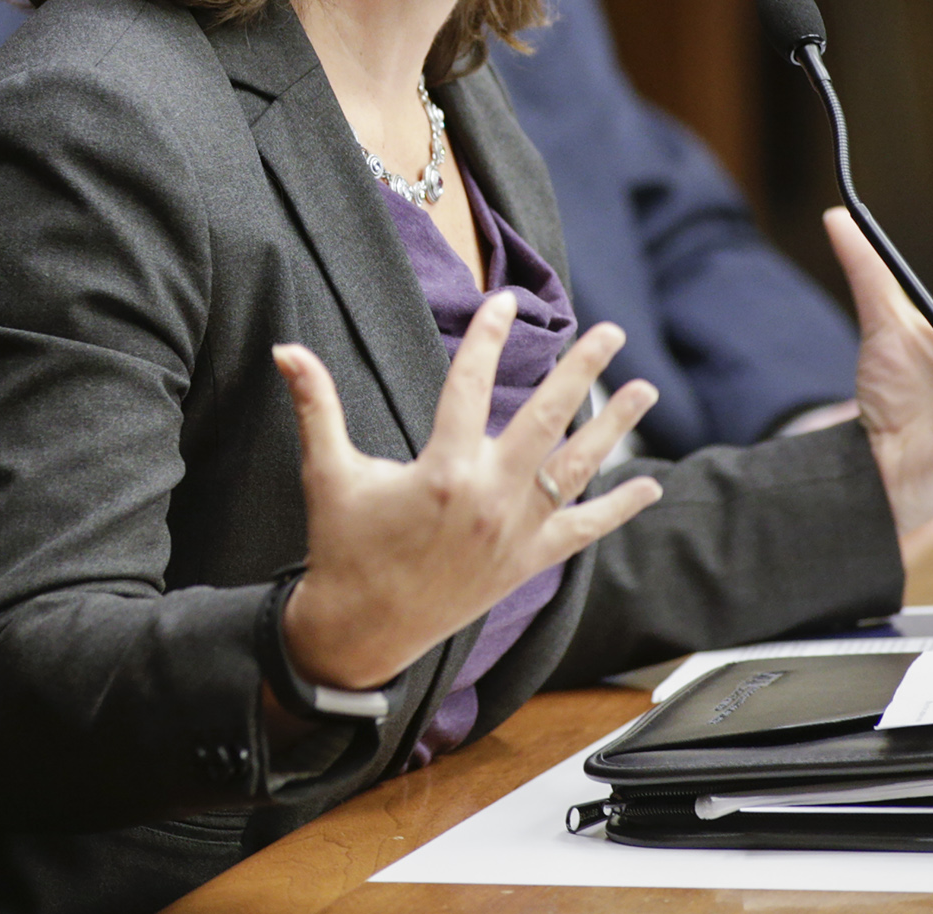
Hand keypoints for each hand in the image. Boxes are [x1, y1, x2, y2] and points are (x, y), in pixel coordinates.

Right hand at [275, 298, 663, 690]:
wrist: (361, 631)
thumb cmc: (343, 546)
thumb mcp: (328, 472)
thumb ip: (315, 405)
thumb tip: (284, 349)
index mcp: (443, 471)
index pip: (471, 386)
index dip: (489, 339)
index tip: (504, 302)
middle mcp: (489, 498)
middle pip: (547, 420)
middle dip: (582, 370)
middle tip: (610, 332)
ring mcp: (515, 532)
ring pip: (576, 469)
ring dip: (613, 427)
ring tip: (645, 389)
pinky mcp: (526, 563)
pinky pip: (582, 531)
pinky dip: (617, 509)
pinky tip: (649, 486)